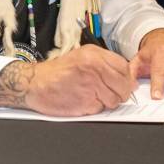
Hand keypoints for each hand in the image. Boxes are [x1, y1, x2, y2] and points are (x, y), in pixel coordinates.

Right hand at [0, 45, 135, 116]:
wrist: (34, 83)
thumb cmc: (57, 73)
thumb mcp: (82, 58)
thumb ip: (105, 65)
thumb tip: (129, 81)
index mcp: (94, 54)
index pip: (125, 68)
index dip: (125, 78)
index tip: (120, 83)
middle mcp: (94, 68)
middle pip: (124, 86)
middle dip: (119, 93)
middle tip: (107, 92)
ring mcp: (90, 85)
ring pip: (115, 100)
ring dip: (106, 102)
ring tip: (91, 95)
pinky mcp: (85, 102)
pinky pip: (101, 109)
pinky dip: (94, 108)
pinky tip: (83, 101)